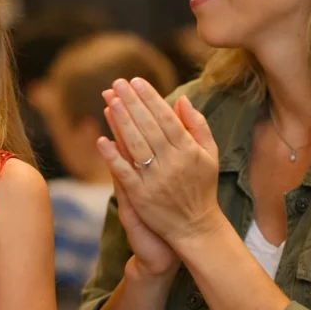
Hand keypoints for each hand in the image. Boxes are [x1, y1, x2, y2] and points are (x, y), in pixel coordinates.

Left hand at [98, 79, 226, 246]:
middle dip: (132, 103)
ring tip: (110, 101)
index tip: (136, 81)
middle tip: (118, 83)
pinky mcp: (141, 196)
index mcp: (189, 151)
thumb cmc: (202, 187)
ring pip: (136, 146)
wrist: (196, 228)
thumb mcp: (209, 155)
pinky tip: (101, 141)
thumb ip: (197, 126)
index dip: (150, 99)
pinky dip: (113, 157)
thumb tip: (182, 98)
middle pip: (149, 127)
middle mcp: (173, 163)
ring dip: (122, 122)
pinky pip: (125, 173)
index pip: (167, 118)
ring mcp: (156, 180)